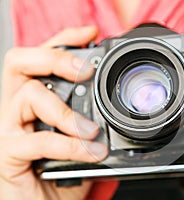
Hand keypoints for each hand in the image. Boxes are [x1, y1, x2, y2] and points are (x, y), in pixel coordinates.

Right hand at [0, 27, 107, 199]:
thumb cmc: (63, 168)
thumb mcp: (81, 137)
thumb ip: (92, 117)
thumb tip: (116, 102)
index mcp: (35, 98)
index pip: (41, 57)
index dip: (63, 40)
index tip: (90, 34)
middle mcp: (17, 107)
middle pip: (22, 63)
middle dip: (56, 59)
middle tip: (85, 71)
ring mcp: (10, 128)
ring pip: (29, 96)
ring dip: (66, 112)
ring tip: (91, 130)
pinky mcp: (8, 153)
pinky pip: (36, 140)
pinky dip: (67, 145)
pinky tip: (88, 152)